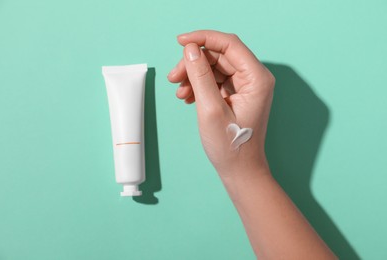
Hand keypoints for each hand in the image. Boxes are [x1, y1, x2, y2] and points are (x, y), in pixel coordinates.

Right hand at [168, 30, 274, 175]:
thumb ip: (200, 76)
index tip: (181, 41)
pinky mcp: (237, 95)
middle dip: (194, 63)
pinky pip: (215, 81)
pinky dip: (199, 85)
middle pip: (219, 56)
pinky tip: (187, 97)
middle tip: (173, 76)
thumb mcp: (210, 109)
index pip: (229, 44)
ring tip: (179, 91)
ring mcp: (246, 87)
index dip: (203, 38)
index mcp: (257, 78)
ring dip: (194, 75)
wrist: (239, 170)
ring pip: (215, 67)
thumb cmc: (230, 145)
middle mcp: (254, 78)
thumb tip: (191, 50)